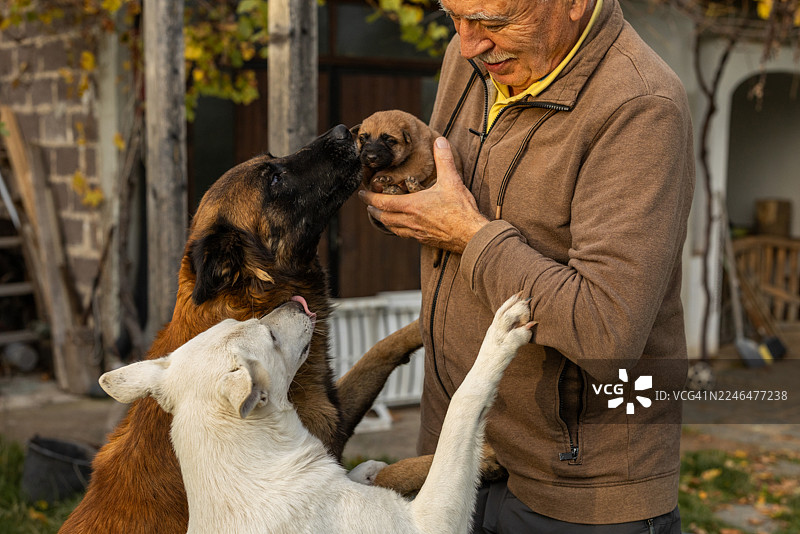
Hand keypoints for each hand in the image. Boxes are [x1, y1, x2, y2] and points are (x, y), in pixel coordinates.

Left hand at [358, 137, 488, 253]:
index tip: (362, 193)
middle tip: (368, 204)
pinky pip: (405, 235)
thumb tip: (439, 141)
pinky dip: (398, 229)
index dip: (370, 197)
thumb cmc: (461, 211)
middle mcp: (410, 221)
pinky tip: (403, 226)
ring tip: (380, 215)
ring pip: (393, 228)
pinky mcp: (425, 239)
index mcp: (412, 206)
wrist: (471, 236)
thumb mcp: (452, 181)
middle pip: (383, 218)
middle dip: (373, 210)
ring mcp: (417, 232)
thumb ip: (444, 159)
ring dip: (384, 221)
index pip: (383, 202)